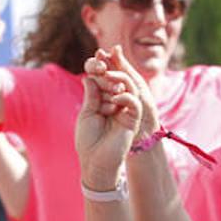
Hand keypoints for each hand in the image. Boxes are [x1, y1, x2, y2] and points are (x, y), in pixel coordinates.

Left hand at [75, 47, 141, 187]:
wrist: (95, 162)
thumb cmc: (88, 140)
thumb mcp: (87, 114)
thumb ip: (92, 96)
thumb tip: (89, 76)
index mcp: (104, 101)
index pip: (105, 81)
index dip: (101, 69)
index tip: (95, 58)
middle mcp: (116, 103)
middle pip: (117, 80)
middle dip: (110, 69)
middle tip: (101, 62)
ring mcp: (125, 110)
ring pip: (128, 88)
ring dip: (117, 80)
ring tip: (107, 76)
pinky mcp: (132, 119)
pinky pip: (133, 103)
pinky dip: (125, 97)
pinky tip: (114, 98)